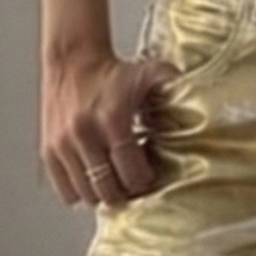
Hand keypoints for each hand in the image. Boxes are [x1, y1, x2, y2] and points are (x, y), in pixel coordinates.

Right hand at [41, 47, 177, 207]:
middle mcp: (84, 135)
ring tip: (114, 178)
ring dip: (104, 193)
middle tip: (133, 181)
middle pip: (109, 191)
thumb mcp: (152, 74)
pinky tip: (93, 177)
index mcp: (113, 120)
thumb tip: (206, 107)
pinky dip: (80, 191)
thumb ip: (177, 90)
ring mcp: (63, 145)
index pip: (132, 174)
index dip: (145, 180)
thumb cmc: (114, 72)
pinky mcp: (49, 151)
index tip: (150, 173)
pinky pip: (66, 191)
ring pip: (87, 195)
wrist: (73, 60)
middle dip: (126, 192)